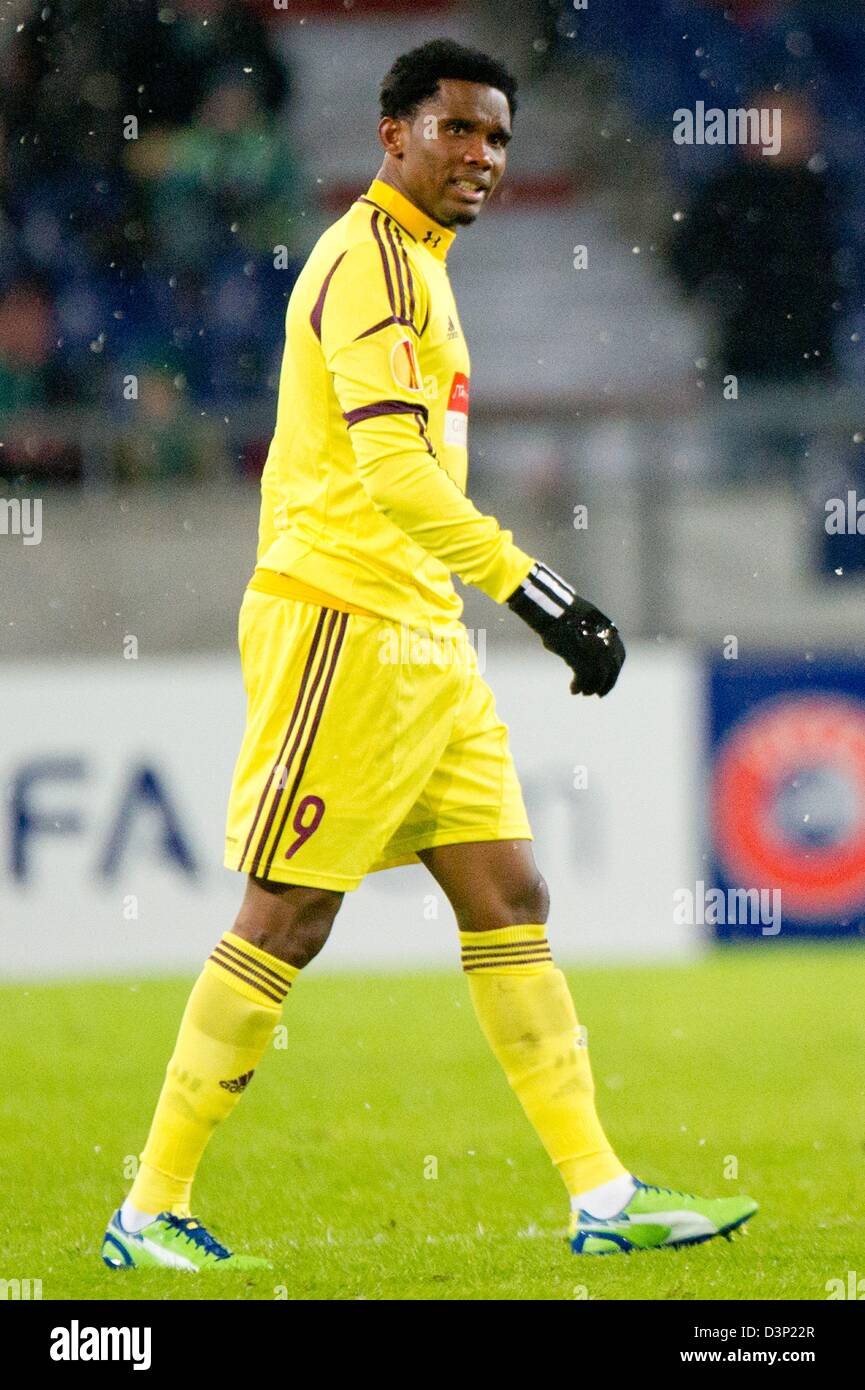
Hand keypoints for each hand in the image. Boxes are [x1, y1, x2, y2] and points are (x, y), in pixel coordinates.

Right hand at [507, 561, 624, 696]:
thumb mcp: (582, 623)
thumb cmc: (561, 614)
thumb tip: (586, 652)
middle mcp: (604, 641)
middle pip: (611, 669)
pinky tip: (573, 689)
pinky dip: (580, 686)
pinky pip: (584, 678)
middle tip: (598, 694)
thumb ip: (590, 637)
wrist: (551, 609)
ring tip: (582, 692)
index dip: (614, 671)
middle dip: (606, 684)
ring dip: (590, 687)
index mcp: (607, 631)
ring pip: (598, 676)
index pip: (619, 656)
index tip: (607, 681)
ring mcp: (593, 649)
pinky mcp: (580, 656)